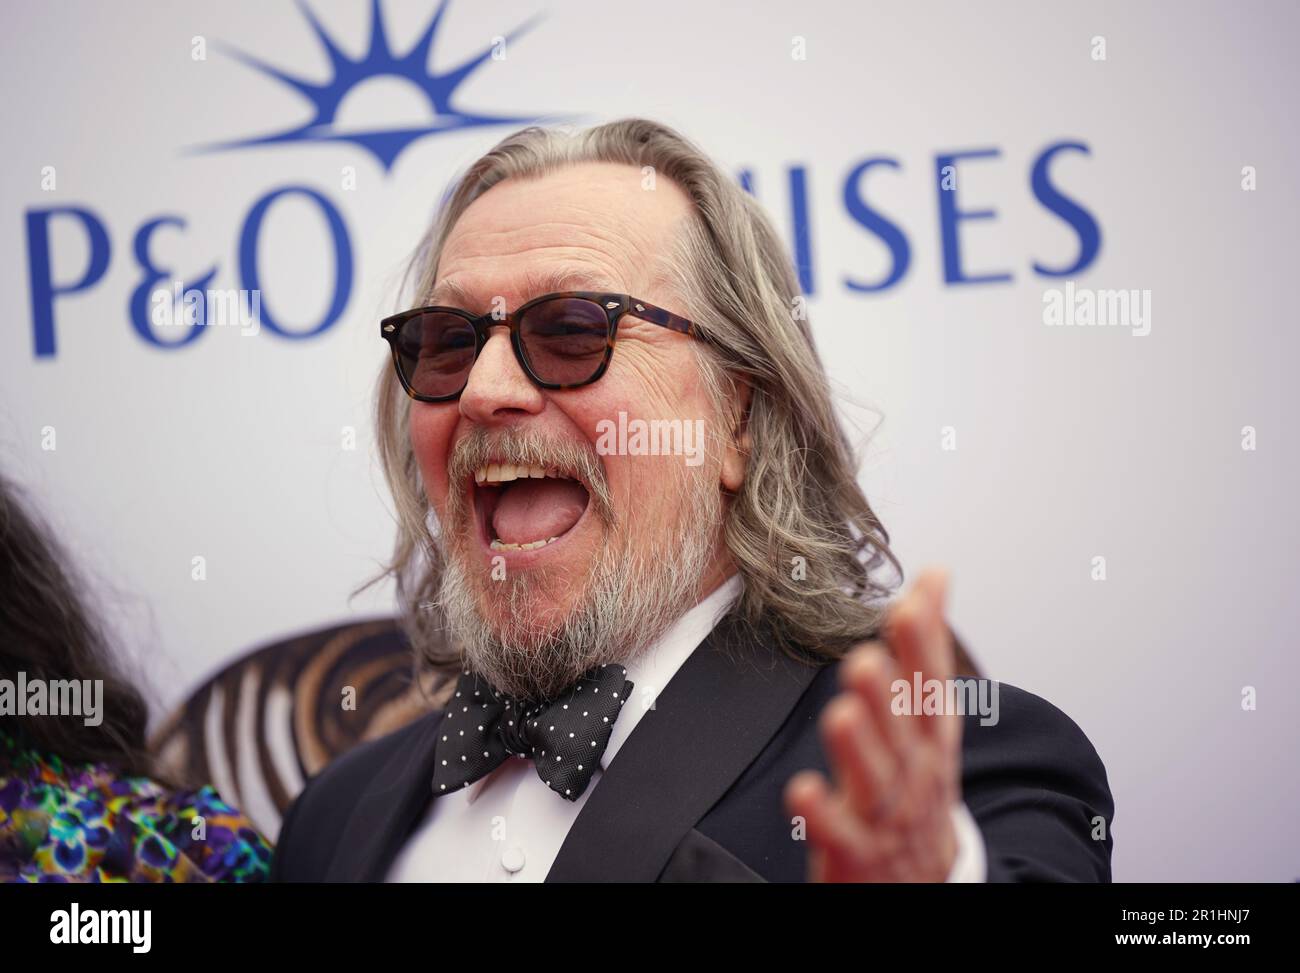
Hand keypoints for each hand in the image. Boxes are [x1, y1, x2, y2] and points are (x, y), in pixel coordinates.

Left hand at [783, 567, 963, 881]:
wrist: (922, 883)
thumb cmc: (918, 784)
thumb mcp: (929, 717)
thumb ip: (924, 646)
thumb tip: (935, 574)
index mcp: (930, 737)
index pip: (931, 685)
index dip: (925, 645)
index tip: (912, 604)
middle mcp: (913, 772)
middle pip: (902, 732)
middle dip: (887, 697)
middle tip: (865, 660)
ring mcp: (885, 814)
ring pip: (874, 779)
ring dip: (859, 747)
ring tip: (841, 714)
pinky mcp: (854, 852)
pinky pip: (836, 832)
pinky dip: (821, 814)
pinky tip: (803, 790)